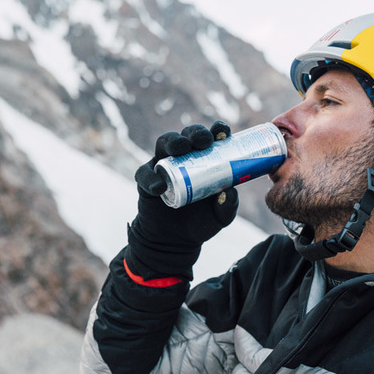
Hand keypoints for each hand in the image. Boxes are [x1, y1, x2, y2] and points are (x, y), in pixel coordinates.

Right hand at [126, 122, 239, 279]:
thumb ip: (228, 205)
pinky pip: (145, 173)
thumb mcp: (221, 216)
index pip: (212, 138)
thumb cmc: (201, 222)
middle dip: (196, 133)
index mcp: (205, 160)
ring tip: (181, 149)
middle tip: (204, 141)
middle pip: (188, 135)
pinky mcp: (146, 180)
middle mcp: (184, 158)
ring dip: (173, 142)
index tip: (223, 132)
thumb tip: (228, 191)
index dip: (217, 131)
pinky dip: (151, 178)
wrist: (176, 242)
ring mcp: (164, 166)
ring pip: (164, 144)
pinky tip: (160, 187)